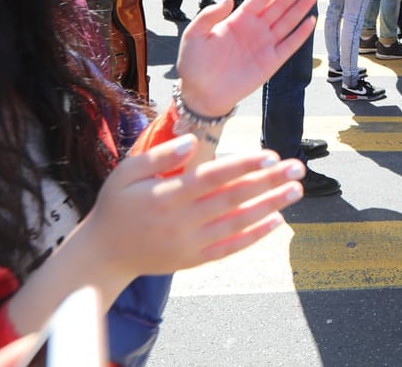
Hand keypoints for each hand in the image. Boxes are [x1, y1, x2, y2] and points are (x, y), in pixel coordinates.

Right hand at [79, 135, 304, 278]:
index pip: (213, 177)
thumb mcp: (125, 173)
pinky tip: (277, 220)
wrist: (103, 255)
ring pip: (237, 223)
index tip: (270, 154)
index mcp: (166, 195)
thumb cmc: (116, 206)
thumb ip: (159, 156)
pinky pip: (230, 247)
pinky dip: (255, 235)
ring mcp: (190, 243)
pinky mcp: (194, 259)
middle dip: (268, 182)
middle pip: (233, 198)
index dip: (243, 165)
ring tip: (296, 190)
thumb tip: (190, 141)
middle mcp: (182, 220)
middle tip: (298, 167)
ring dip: (270, 206)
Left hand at [175, 0, 317, 115]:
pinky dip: (301, 34)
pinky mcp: (271, 62)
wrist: (201, 95)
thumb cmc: (194, 65)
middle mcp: (254, 30)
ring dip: (301, 8)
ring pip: (287, 22)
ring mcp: (264, 45)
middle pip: (278, 6)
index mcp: (237, 20)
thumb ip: (209, 15)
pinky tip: (311, 21)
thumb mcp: (194, 35)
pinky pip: (290, 45)